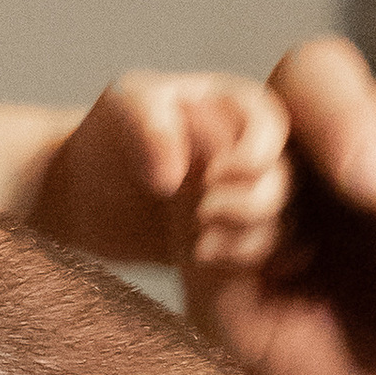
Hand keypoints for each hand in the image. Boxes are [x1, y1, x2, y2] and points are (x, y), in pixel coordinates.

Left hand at [33, 70, 294, 268]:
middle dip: (248, 206)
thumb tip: (176, 177)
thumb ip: (149, 124)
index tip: (207, 177)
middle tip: (200, 215)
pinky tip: (203, 262)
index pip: (275, 127)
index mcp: (242, 107)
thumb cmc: (108, 134)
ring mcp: (255, 199)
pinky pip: (273, 261)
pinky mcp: (243, 240)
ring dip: (248, 243)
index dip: (251, 158)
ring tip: (198, 246)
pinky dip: (246, 268)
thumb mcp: (123, 106)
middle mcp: (261, 152)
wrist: (87, 191)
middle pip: (288, 183)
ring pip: (288, 227)